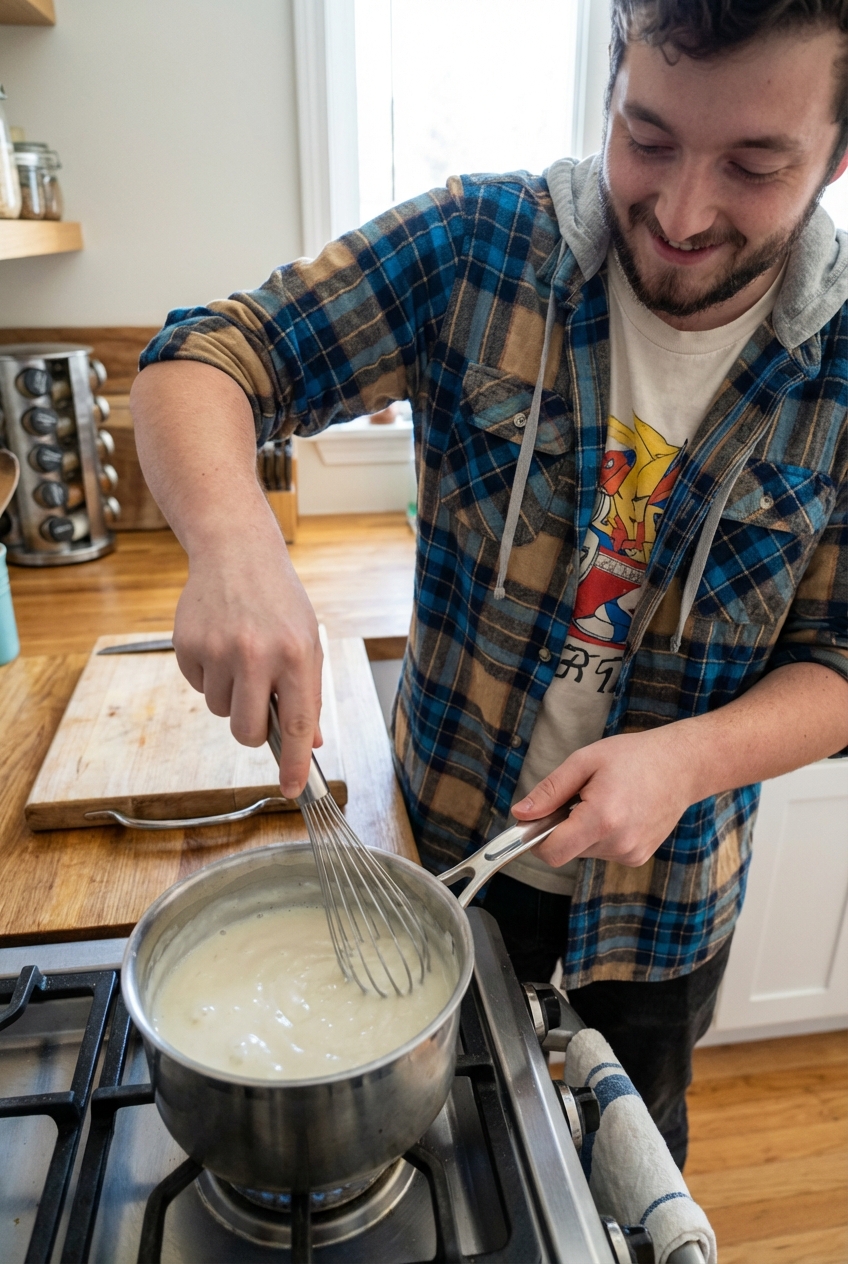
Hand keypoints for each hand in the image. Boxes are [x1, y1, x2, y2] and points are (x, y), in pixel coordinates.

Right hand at [173, 513, 322, 799]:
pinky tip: (219, 643)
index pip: (298, 725)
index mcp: (296, 655)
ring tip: (240, 657)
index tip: (292, 790)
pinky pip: (198, 687)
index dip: (294, 764)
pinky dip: (208, 676)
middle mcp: (257, 655)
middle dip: (252, 730)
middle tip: (258, 704)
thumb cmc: (279, 602)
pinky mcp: (188, 645)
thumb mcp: (307, 642)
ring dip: (230, 696)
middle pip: (247, 731)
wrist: (236, 552)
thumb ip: (308, 694)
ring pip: (220, 711)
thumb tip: (311, 744)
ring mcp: (219, 650)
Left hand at [511, 727, 699, 868]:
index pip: (551, 852)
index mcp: (602, 818)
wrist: (682, 766)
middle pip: (566, 851)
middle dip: (561, 828)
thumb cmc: (634, 757)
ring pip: (583, 851)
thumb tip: (520, 814)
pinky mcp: (638, 857)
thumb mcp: (585, 761)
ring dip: (582, 830)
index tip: (535, 820)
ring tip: (604, 800)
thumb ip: (550, 791)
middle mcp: (618, 844)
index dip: (535, 839)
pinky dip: (600, 835)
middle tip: (579, 796)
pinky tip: (618, 811)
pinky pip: (602, 851)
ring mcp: (631, 854)